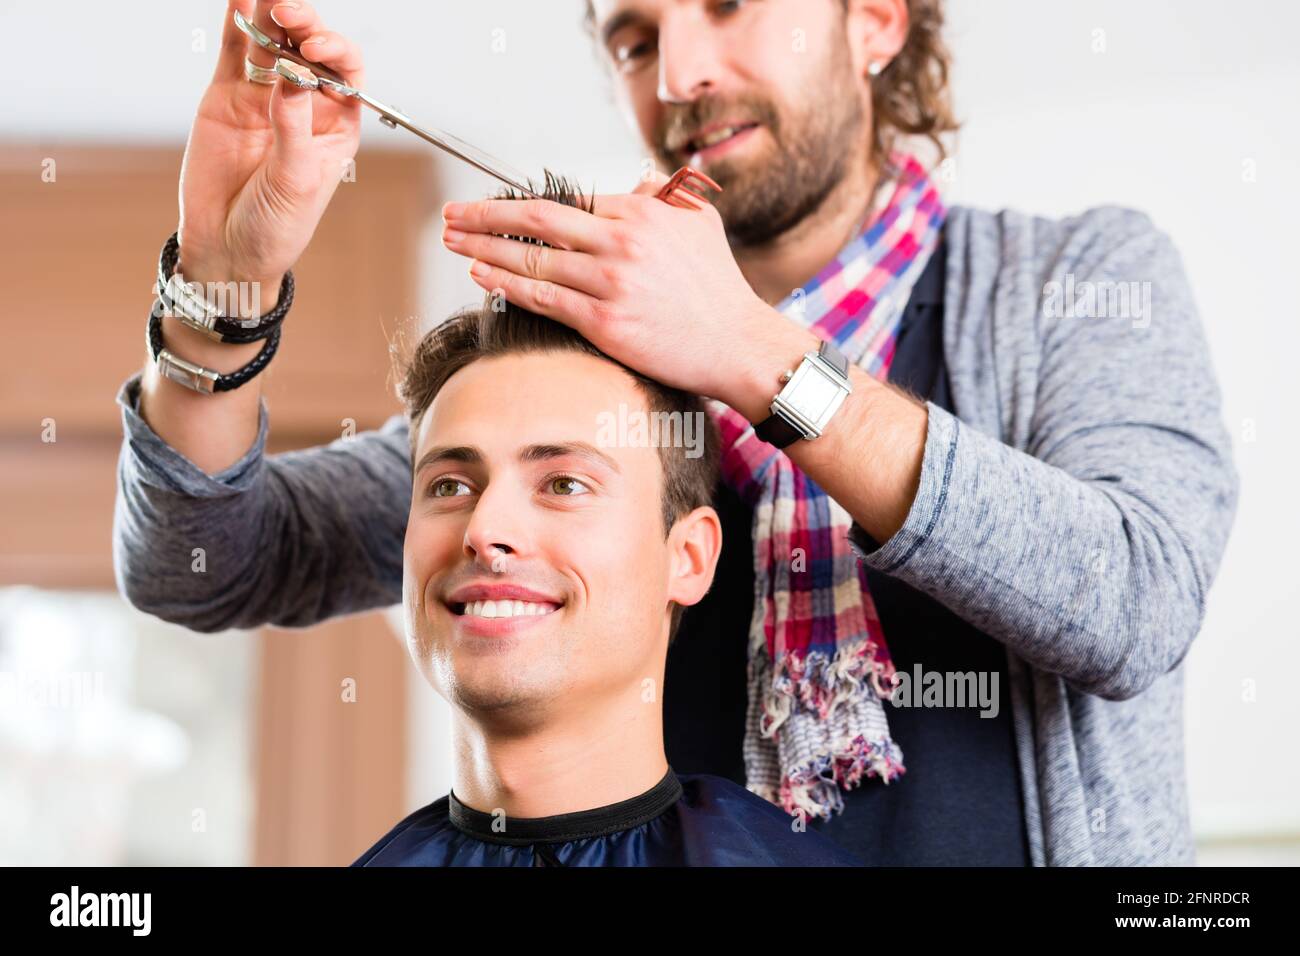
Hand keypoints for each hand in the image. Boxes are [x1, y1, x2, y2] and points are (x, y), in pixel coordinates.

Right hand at [177, 0, 364, 289]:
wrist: (227, 249)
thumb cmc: (275, 226)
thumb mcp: (295, 181)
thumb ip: (293, 127)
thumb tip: (293, 76)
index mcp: (335, 126)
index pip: (346, 74)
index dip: (334, 53)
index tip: (313, 51)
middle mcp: (304, 105)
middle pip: (310, 49)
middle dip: (304, 25)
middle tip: (287, 14)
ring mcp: (264, 97)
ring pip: (272, 43)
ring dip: (270, 15)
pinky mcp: (227, 98)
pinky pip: (234, 53)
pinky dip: (236, 24)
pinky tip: (239, 1)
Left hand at [441, 171, 805, 406]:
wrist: (738, 344)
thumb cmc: (719, 287)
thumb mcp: (700, 224)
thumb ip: (665, 197)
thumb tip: (636, 183)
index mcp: (641, 212)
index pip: (567, 201)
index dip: (522, 202)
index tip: (492, 206)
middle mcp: (623, 242)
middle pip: (537, 220)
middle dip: (484, 214)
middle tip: (450, 212)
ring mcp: (612, 283)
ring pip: (532, 259)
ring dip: (483, 248)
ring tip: (452, 241)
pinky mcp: (606, 323)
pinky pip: (543, 298)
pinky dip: (506, 283)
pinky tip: (481, 273)